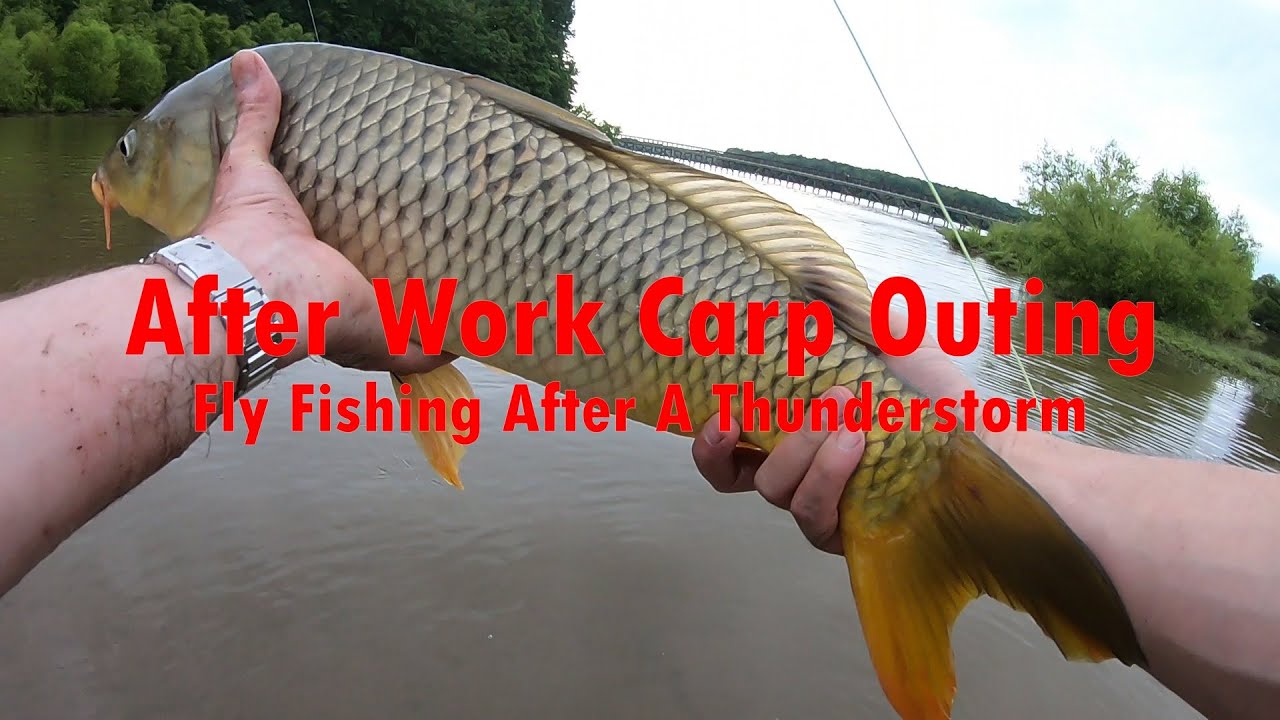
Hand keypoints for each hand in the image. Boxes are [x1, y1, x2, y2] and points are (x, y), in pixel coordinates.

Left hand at [195, 49, 450, 377]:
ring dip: (435, 312)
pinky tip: (474, 332)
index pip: (344, 258)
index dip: (367, 246)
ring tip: (471, 284)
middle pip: (380, 295)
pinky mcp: (385, 338)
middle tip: (446, 247)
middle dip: (409, 280)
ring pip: (407, 324)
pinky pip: (423, 350)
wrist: (254, 285)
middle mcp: (335, 303)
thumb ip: (258, 119)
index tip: (396, 225)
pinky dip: (448, 344)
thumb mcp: (253, 165)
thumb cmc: (248, 232)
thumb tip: (250, 63)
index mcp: (308, 266)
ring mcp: (361, 326)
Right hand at [691, 303, 978, 554]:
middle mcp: (798, 472)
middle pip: (736, 476)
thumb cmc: (931, 393)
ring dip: (804, 447)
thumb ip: (843, 310)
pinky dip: (827, 475)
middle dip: (742, 443)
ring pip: (777, 490)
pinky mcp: (847, 533)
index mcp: (791, 432)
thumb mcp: (886, 339)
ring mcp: (820, 505)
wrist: (983, 435)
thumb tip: (808, 266)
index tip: (720, 413)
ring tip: (845, 411)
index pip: (729, 448)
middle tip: (771, 409)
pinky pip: (813, 515)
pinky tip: (854, 443)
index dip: (710, 440)